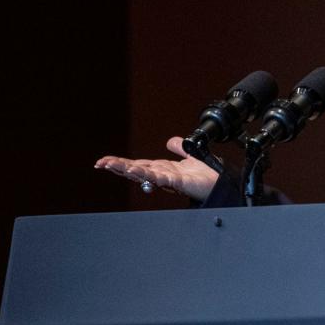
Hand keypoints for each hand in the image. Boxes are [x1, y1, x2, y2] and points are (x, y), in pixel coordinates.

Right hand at [95, 137, 219, 200]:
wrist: (222, 183)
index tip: (105, 161)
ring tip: (114, 166)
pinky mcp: (179, 183)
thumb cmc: (207, 175)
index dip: (122, 163)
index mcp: (163, 169)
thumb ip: (180, 148)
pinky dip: (148, 176)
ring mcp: (170, 180)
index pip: (138, 164)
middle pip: (137, 170)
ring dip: (129, 171)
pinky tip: (138, 172)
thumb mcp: (190, 156)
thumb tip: (171, 141)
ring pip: (145, 175)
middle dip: (119, 167)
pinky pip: (161, 179)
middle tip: (102, 164)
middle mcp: (164, 175)